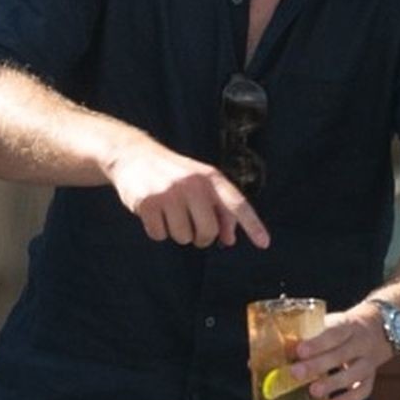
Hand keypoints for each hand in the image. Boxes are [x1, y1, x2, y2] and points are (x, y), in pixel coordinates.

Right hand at [103, 139, 269, 249]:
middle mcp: (192, 184)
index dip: (252, 225)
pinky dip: (157, 230)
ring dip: (176, 233)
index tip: (264, 244)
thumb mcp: (200, 184)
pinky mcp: (147, 203)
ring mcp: (169, 193)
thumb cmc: (173, 174)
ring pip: (182, 237)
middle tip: (192, 229)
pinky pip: (159, 235)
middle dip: (200, 238)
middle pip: (208, 231)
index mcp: (210, 178)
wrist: (134, 156)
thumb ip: (219, 210)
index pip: (237, 205)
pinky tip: (153, 213)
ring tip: (169, 214)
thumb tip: (229, 240)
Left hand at [289, 303, 394, 399]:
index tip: (299, 351)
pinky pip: (363, 390)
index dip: (317, 343)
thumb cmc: (342, 329)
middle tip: (296, 373)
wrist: (379, 328)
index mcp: (348, 325)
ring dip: (333, 384)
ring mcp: (369, 361)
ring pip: (355, 374)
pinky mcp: (371, 377)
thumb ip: (306, 336)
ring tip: (313, 392)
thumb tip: (275, 351)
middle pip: (341, 354)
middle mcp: (361, 343)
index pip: (333, 333)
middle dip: (318, 365)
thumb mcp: (329, 324)